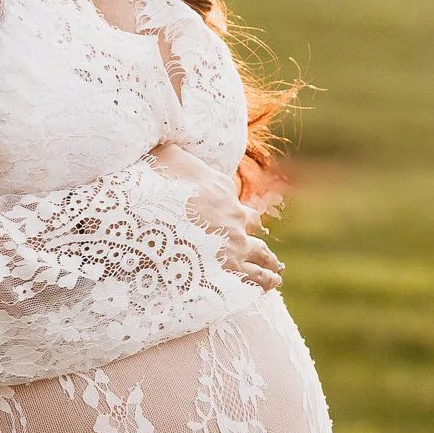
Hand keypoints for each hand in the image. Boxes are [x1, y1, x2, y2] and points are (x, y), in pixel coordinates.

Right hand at [148, 142, 284, 291]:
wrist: (156, 216)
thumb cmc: (158, 183)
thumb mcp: (166, 157)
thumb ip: (174, 155)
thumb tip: (167, 144)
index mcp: (222, 190)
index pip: (236, 201)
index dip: (239, 212)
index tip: (240, 220)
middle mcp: (234, 216)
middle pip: (253, 227)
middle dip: (260, 240)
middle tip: (269, 254)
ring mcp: (234, 243)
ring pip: (262, 256)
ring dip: (270, 265)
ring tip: (277, 276)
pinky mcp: (229, 267)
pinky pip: (253, 278)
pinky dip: (262, 283)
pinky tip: (268, 288)